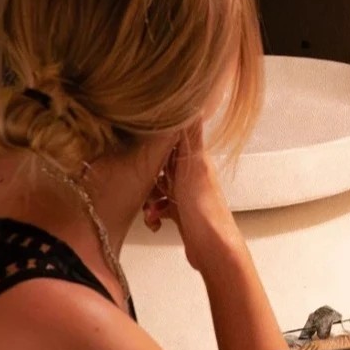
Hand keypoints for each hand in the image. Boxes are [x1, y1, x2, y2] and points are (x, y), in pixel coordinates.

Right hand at [145, 124, 245, 271]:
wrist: (213, 249)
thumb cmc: (205, 210)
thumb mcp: (195, 165)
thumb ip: (191, 135)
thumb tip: (195, 100)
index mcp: (195, 158)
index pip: (171, 138)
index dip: (153, 138)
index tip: (136, 139)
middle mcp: (190, 174)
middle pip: (159, 163)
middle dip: (144, 172)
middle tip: (138, 182)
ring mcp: (185, 194)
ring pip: (156, 186)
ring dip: (147, 197)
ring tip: (149, 208)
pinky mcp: (180, 213)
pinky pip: (160, 207)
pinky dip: (153, 214)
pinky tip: (154, 222)